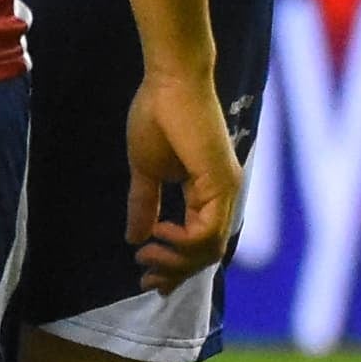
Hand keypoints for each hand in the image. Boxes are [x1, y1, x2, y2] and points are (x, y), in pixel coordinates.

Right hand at [128, 63, 245, 288]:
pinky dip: (182, 243)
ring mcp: (225, 189)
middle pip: (207, 255)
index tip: (143, 278)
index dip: (173, 268)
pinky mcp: (220, 181)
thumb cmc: (157, 116)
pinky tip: (159, 234)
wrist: (168, 82)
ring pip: (209, 250)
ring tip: (147, 257)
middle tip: (144, 279)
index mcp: (208, 193)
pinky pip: (208, 231)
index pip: (199, 244)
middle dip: (173, 274)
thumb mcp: (146, 172)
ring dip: (175, 263)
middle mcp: (223, 195)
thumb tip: (135, 239)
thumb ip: (145, 205)